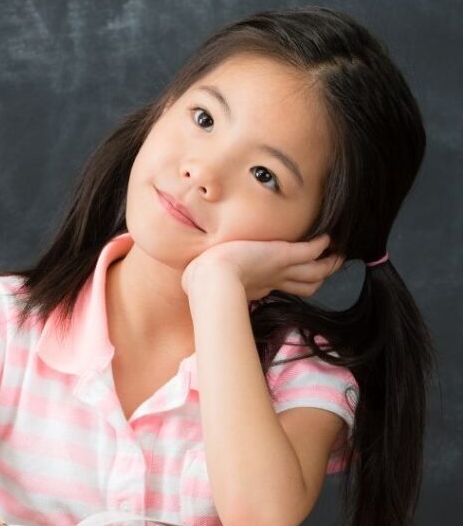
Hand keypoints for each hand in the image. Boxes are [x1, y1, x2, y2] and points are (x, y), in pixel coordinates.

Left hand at [181, 234, 343, 303]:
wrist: (211, 281)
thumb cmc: (202, 283)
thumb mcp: (206, 281)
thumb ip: (204, 280)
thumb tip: (188, 282)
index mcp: (258, 286)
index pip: (282, 287)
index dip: (293, 284)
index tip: (297, 279)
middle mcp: (273, 280)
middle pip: (307, 283)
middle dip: (317, 276)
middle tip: (328, 268)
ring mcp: (280, 268)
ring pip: (315, 270)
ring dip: (327, 263)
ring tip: (337, 255)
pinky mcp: (282, 255)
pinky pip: (310, 250)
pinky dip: (321, 245)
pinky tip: (328, 238)